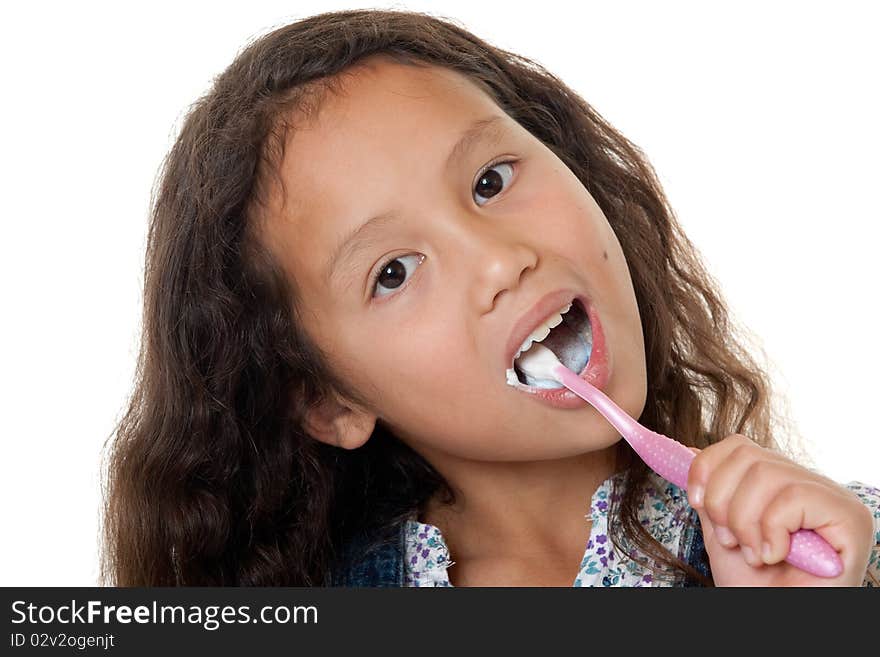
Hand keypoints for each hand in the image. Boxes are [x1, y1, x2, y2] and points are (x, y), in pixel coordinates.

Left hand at [686, 434, 873, 585]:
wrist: (778, 621)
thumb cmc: (756, 586)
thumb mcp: (721, 531)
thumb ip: (712, 493)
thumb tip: (691, 449)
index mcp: (782, 483)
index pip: (739, 445)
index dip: (707, 467)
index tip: (695, 501)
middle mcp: (811, 484)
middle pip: (749, 456)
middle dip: (724, 502)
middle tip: (732, 542)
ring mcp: (833, 497)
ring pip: (767, 474)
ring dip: (745, 521)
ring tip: (753, 554)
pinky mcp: (849, 516)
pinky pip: (793, 497)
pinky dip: (772, 530)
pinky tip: (776, 556)